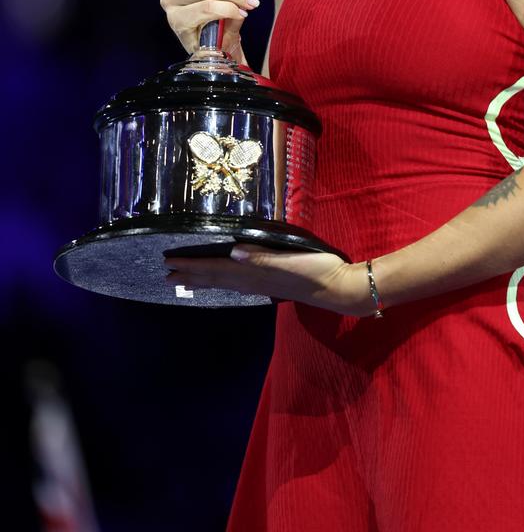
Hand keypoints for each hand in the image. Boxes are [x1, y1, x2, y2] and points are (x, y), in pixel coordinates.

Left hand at [164, 246, 373, 315]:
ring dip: (203, 281)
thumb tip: (234, 251)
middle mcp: (254, 281)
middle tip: (166, 274)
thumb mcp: (291, 260)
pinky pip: (237, 285)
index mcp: (255, 273)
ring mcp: (263, 285)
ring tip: (185, 280)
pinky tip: (224, 281)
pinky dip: (223, 282)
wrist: (340, 288)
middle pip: (216, 279)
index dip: (192, 266)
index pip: (216, 269)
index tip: (169, 263)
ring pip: (225, 283)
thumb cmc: (317, 270)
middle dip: (191, 276)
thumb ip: (263, 256)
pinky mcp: (272, 285)